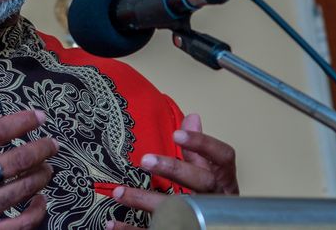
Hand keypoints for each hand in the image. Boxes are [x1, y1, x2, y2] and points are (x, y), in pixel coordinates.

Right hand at [0, 77, 58, 228]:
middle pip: (14, 162)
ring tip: (48, 167)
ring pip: (20, 191)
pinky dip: (35, 213)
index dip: (21, 122)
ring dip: (40, 176)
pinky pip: (19, 226)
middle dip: (40, 149)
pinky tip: (39, 202)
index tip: (37, 116)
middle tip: (52, 143)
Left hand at [107, 114, 237, 229]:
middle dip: (174, 169)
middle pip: (201, 182)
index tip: (177, 134)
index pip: (223, 157)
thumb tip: (192, 117)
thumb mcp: (210, 174)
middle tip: (146, 160)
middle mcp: (217, 199)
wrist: (220, 228)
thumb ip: (198, 150)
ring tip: (119, 191)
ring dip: (144, 200)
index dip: (202, 144)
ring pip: (176, 209)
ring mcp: (202, 219)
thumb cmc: (212, 198)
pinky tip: (111, 223)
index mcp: (223, 180)